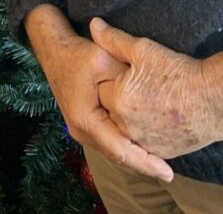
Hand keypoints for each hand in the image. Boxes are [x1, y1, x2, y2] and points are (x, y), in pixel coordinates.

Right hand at [25, 5, 172, 180]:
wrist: (54, 49)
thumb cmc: (76, 54)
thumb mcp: (103, 60)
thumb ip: (125, 79)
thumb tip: (148, 94)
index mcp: (85, 119)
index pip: (120, 150)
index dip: (145, 162)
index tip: (167, 173)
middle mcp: (81, 130)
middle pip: (117, 155)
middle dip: (142, 165)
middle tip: (168, 173)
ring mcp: (81, 129)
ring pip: (112, 150)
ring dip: (135, 157)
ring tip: (160, 165)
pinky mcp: (85, 123)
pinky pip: (108, 141)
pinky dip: (125, 146)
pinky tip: (142, 146)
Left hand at [91, 18, 222, 158]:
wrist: (216, 99)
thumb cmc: (179, 71)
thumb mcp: (143, 49)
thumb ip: (113, 39)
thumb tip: (93, 26)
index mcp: (119, 99)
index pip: (99, 86)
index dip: (111, 77)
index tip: (125, 71)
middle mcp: (127, 125)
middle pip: (110, 109)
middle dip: (117, 97)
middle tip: (138, 86)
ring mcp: (144, 142)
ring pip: (125, 127)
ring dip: (129, 116)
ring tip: (147, 99)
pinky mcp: (160, 152)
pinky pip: (143, 142)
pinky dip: (145, 130)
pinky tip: (156, 116)